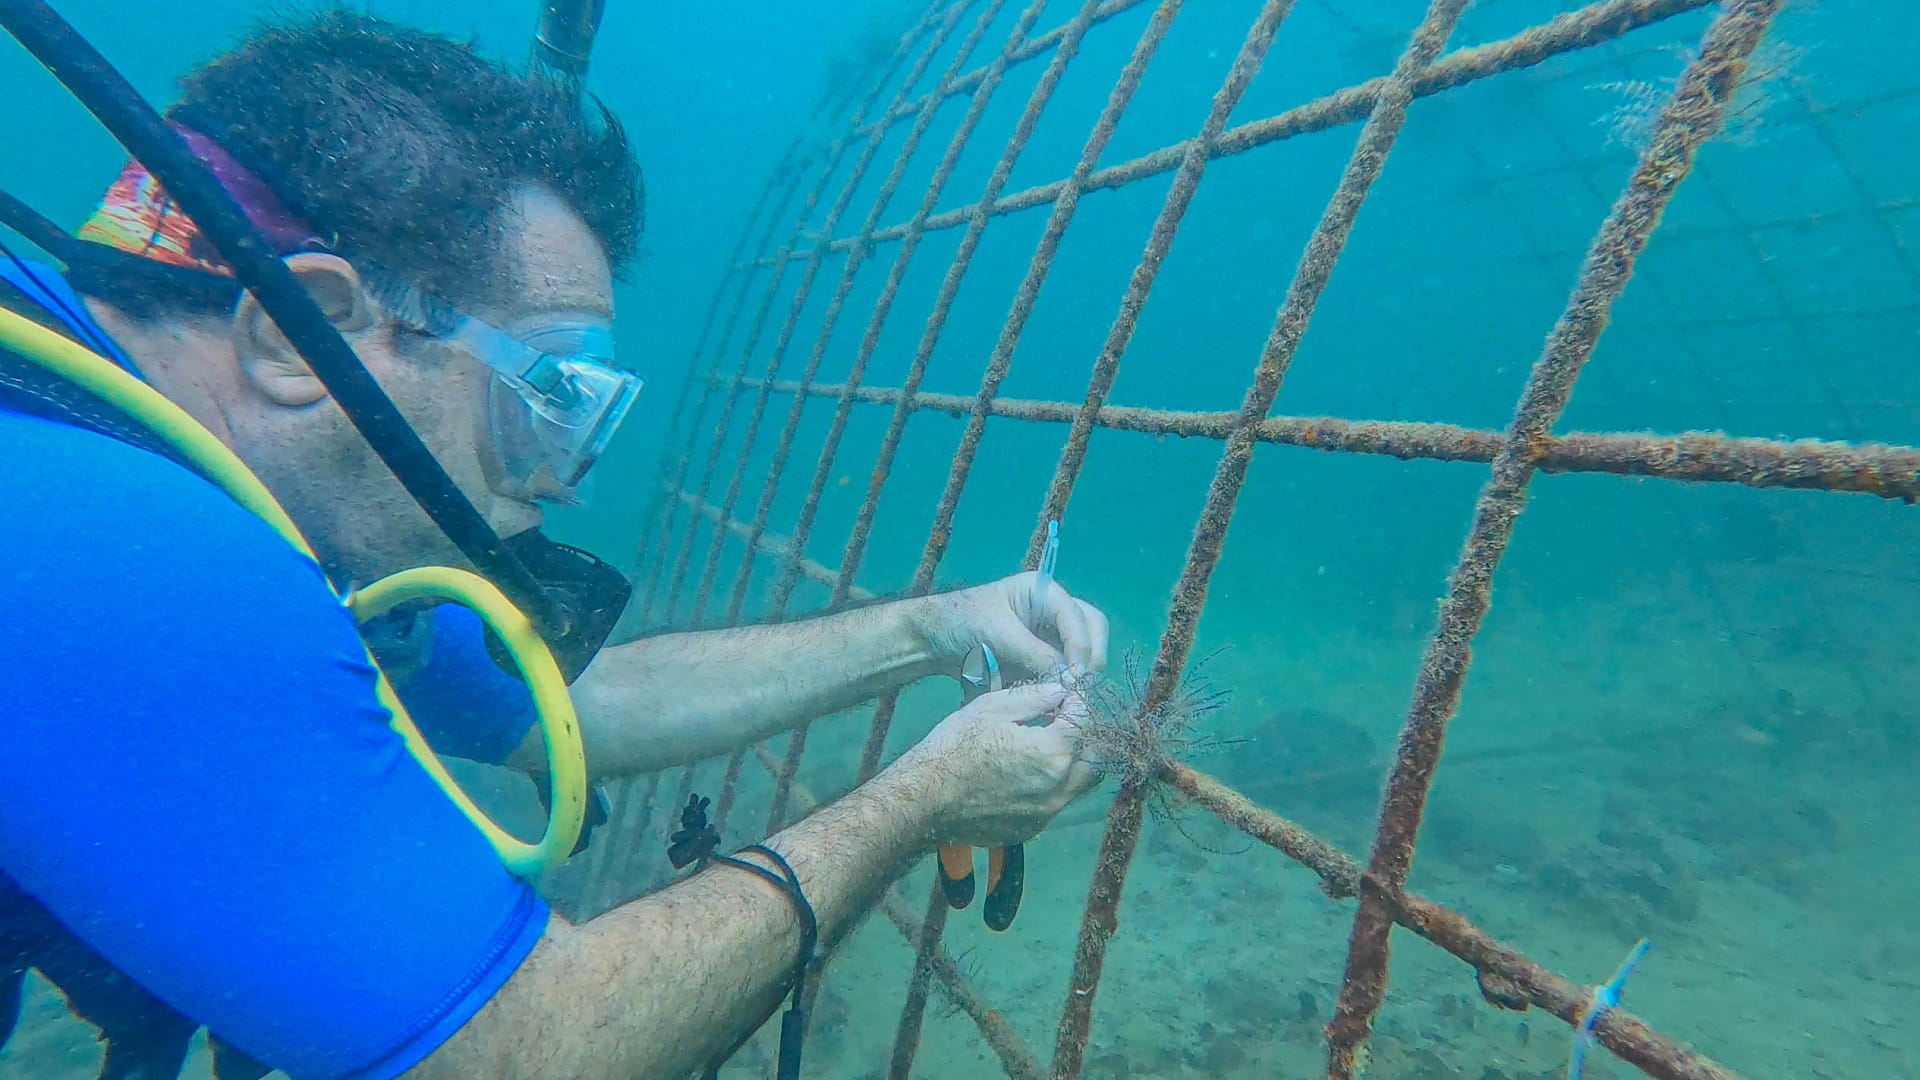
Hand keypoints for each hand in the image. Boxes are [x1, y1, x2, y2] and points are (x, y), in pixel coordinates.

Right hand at [890, 681, 1096, 847]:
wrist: (924, 799)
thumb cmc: (955, 746)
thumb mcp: (992, 708)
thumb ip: (1035, 698)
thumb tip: (1062, 690)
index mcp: (1054, 754)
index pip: (1085, 721)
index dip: (1077, 702)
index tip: (1065, 694)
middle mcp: (1060, 789)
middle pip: (1095, 758)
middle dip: (1086, 735)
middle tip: (1063, 721)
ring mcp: (1047, 814)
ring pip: (1080, 785)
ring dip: (1074, 762)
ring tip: (1048, 745)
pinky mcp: (1032, 830)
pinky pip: (1056, 804)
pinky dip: (1054, 785)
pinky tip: (1028, 773)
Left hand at [915, 572, 1108, 681]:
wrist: (931, 639)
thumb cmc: (960, 623)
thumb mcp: (997, 634)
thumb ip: (1035, 654)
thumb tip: (1069, 678)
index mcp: (1043, 591)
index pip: (1079, 617)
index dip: (1082, 647)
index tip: (1076, 677)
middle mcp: (1053, 610)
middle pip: (1092, 629)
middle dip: (1090, 657)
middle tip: (1080, 687)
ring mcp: (1048, 633)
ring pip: (1083, 650)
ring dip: (1080, 672)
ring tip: (1069, 695)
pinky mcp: (1041, 656)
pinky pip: (1063, 668)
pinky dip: (1062, 682)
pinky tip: (1056, 698)